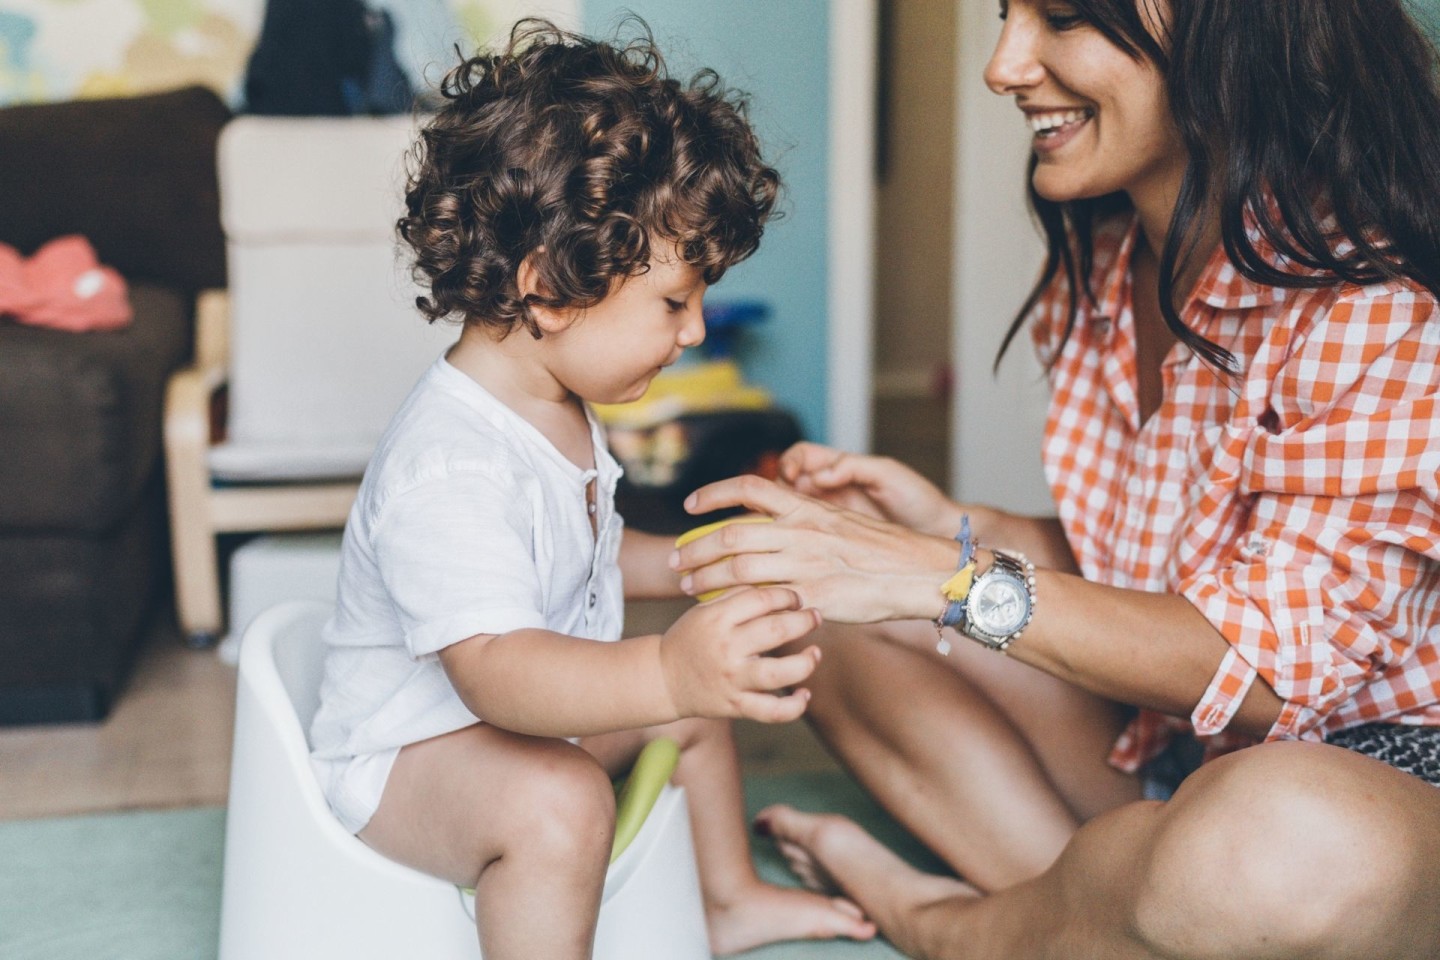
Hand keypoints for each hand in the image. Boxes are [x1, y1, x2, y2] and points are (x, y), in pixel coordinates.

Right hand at [659, 586, 822, 723]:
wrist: (663, 679)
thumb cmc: (690, 638)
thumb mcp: (705, 610)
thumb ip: (737, 596)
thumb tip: (776, 583)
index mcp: (718, 619)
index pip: (762, 599)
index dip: (787, 595)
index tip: (796, 599)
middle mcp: (726, 648)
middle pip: (776, 630)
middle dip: (804, 621)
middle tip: (815, 617)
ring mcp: (732, 679)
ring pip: (779, 673)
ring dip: (806, 662)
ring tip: (815, 653)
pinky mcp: (736, 706)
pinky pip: (772, 711)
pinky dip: (794, 705)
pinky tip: (804, 693)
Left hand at [672, 475, 958, 623]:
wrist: (919, 572)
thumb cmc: (882, 550)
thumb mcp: (841, 521)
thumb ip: (805, 521)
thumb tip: (774, 523)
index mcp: (807, 508)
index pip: (749, 488)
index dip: (713, 494)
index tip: (689, 506)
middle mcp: (801, 531)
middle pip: (731, 534)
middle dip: (696, 547)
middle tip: (676, 560)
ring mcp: (806, 564)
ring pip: (739, 567)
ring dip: (706, 577)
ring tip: (688, 587)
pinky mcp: (814, 596)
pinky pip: (765, 601)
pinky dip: (738, 604)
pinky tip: (723, 611)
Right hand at [778, 442, 962, 535]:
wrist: (938, 533)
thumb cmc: (919, 499)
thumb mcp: (887, 474)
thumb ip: (852, 467)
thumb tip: (820, 474)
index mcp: (840, 468)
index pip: (801, 457)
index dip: (789, 462)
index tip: (791, 475)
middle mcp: (831, 490)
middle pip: (787, 484)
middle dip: (777, 491)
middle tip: (782, 505)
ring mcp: (830, 516)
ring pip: (791, 512)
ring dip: (782, 516)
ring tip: (785, 526)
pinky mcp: (834, 540)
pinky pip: (806, 536)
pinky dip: (795, 538)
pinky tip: (797, 545)